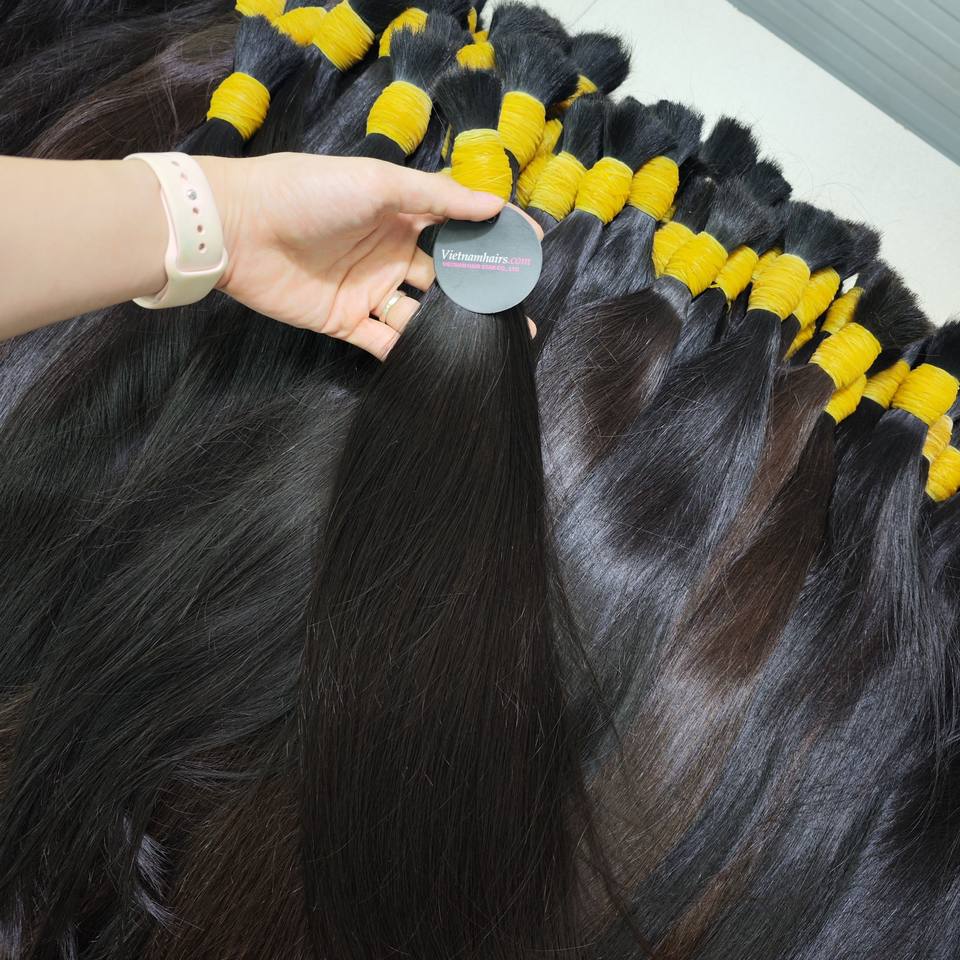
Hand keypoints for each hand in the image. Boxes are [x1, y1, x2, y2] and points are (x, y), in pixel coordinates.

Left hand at [199, 153, 504, 358]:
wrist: (238, 229)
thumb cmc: (308, 192)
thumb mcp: (377, 182)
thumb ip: (437, 197)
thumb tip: (495, 203)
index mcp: (400, 211)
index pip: (457, 223)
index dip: (492, 233)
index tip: (530, 247)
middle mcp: (390, 251)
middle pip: (445, 276)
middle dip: (480, 291)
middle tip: (518, 310)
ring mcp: (370, 288)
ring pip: (421, 312)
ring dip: (451, 326)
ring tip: (490, 343)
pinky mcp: (346, 321)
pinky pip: (384, 340)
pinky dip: (409, 351)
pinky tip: (441, 361)